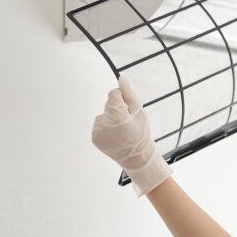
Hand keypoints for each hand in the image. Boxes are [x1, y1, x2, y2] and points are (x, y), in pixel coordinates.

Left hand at [92, 76, 172, 196]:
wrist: (137, 157)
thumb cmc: (142, 133)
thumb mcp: (140, 112)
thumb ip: (129, 94)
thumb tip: (121, 79)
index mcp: (117, 115)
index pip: (113, 94)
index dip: (122, 99)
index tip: (129, 109)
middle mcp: (104, 123)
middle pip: (107, 104)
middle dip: (117, 109)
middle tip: (128, 122)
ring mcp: (98, 131)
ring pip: (103, 114)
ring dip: (111, 118)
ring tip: (122, 130)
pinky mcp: (94, 137)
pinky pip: (99, 125)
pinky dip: (106, 127)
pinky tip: (116, 135)